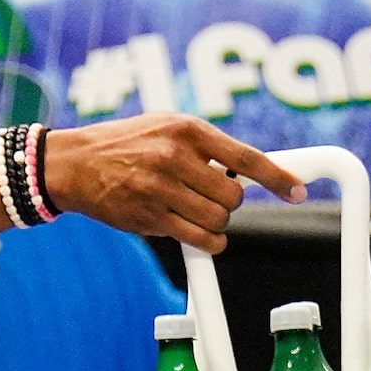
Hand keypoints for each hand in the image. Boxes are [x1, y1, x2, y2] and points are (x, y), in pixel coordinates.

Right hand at [43, 114, 307, 254]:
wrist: (72, 163)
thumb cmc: (125, 144)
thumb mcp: (166, 127)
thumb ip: (206, 145)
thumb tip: (251, 170)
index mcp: (186, 130)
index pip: (246, 158)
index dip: (278, 178)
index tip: (297, 190)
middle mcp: (175, 157)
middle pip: (234, 196)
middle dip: (229, 202)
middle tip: (210, 197)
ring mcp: (161, 189)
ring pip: (218, 219)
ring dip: (216, 222)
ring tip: (196, 212)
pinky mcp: (149, 216)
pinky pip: (198, 238)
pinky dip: (209, 242)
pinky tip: (201, 235)